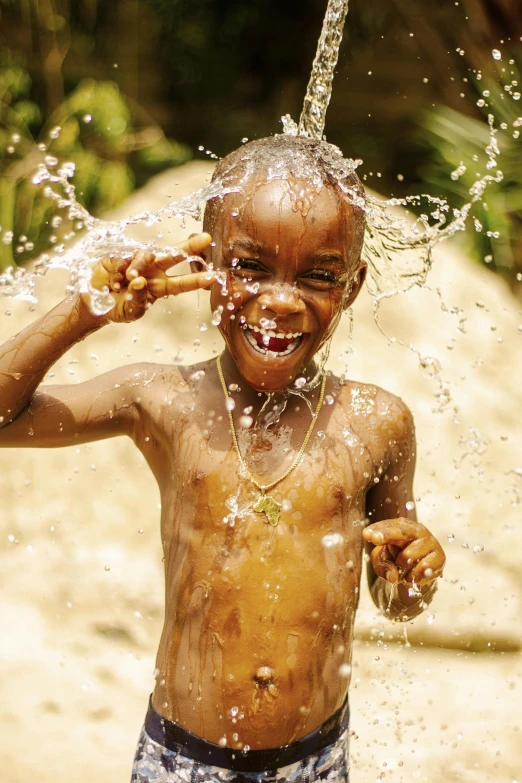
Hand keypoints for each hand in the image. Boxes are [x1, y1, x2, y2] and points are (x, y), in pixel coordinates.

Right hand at [85, 232, 213, 322]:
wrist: (94, 304)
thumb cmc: (118, 309)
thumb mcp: (131, 311)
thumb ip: (139, 300)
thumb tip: (140, 281)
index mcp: (159, 286)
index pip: (181, 283)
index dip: (196, 280)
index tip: (212, 277)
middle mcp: (152, 271)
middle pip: (174, 256)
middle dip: (190, 247)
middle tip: (206, 238)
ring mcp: (136, 261)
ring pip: (146, 256)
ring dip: (140, 265)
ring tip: (130, 278)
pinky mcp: (120, 256)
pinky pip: (124, 258)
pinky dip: (119, 270)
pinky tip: (114, 282)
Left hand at [362, 518, 444, 586]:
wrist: (420, 572)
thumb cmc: (398, 560)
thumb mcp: (384, 561)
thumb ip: (383, 565)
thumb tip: (393, 576)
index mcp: (401, 526)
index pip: (387, 526)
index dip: (377, 530)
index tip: (366, 535)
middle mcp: (417, 530)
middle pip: (401, 531)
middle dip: (387, 534)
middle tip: (375, 538)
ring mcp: (430, 542)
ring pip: (408, 555)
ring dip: (401, 568)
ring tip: (403, 569)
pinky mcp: (439, 556)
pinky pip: (422, 568)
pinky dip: (414, 576)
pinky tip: (414, 574)